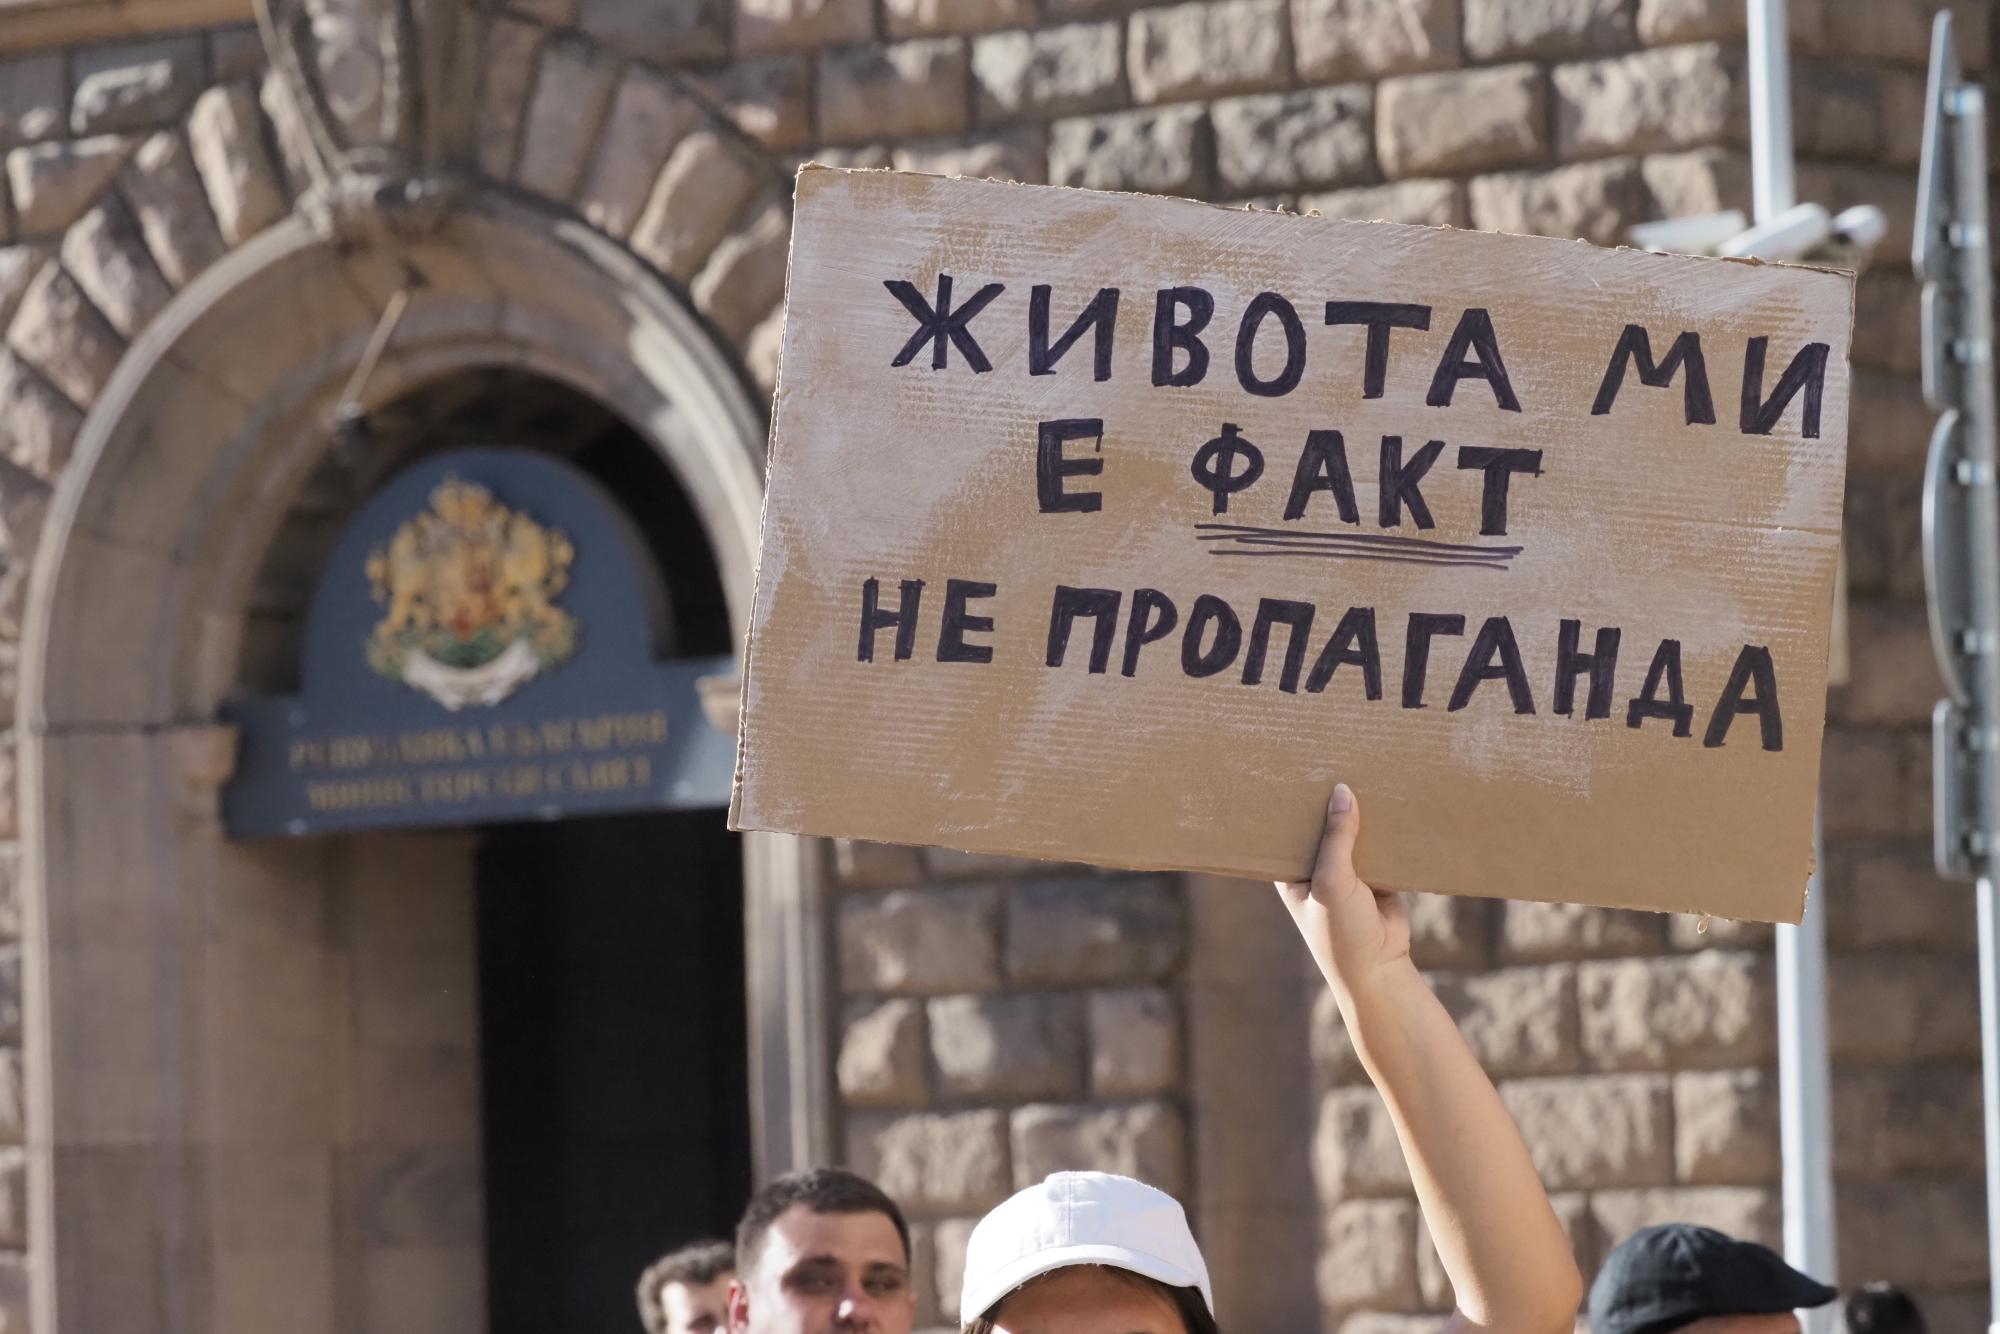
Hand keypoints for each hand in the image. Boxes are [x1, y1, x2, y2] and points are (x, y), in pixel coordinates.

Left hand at [1275, 783, 1411, 999]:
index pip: (1284, 828)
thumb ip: (1336, 838)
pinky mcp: (1375, 874)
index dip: (1289, 802)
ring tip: (1363, 766)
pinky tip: (1391, 797)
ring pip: (1351, 832)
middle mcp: (1314, 868)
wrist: (1381, 969)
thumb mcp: (1333, 882)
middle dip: (1327, 800)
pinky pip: (1378, 844)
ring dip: (1359, 811)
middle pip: (1320, 825)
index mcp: (1289, 872)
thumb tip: (1341, 791)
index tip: (1292, 765)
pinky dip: (1385, 828)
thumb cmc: (1342, 933)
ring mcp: (1346, 871)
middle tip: (1332, 754)